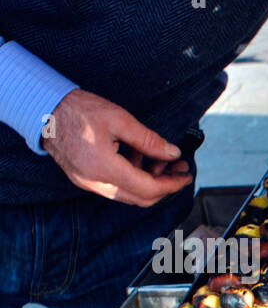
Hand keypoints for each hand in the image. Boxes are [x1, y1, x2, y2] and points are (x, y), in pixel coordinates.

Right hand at [44, 90, 192, 206]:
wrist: (41, 109)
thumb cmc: (76, 110)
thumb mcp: (119, 120)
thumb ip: (149, 140)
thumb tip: (172, 153)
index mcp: (104, 169)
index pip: (149, 189)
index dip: (172, 185)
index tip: (186, 176)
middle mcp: (95, 182)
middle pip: (141, 197)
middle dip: (164, 185)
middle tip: (178, 168)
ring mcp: (88, 183)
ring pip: (129, 193)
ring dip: (149, 180)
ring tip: (160, 158)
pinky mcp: (84, 178)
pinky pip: (115, 186)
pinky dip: (132, 176)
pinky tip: (139, 156)